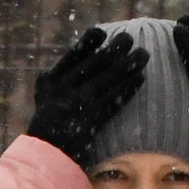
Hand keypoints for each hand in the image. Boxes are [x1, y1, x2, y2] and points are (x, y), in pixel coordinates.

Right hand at [28, 27, 149, 168]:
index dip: (90, 41)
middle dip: (116, 48)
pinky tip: (140, 78)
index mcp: (51, 80)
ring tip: (143, 55)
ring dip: (129, 64)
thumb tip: (85, 52)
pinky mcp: (92, 121)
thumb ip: (60, 74)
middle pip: (95, 62)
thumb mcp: (45, 94)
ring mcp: (78, 105)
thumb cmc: (48, 122)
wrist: (46, 155)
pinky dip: (129, 87)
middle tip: (130, 38)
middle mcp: (64, 89)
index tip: (103, 32)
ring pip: (108, 78)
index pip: (74, 54)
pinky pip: (114, 100)